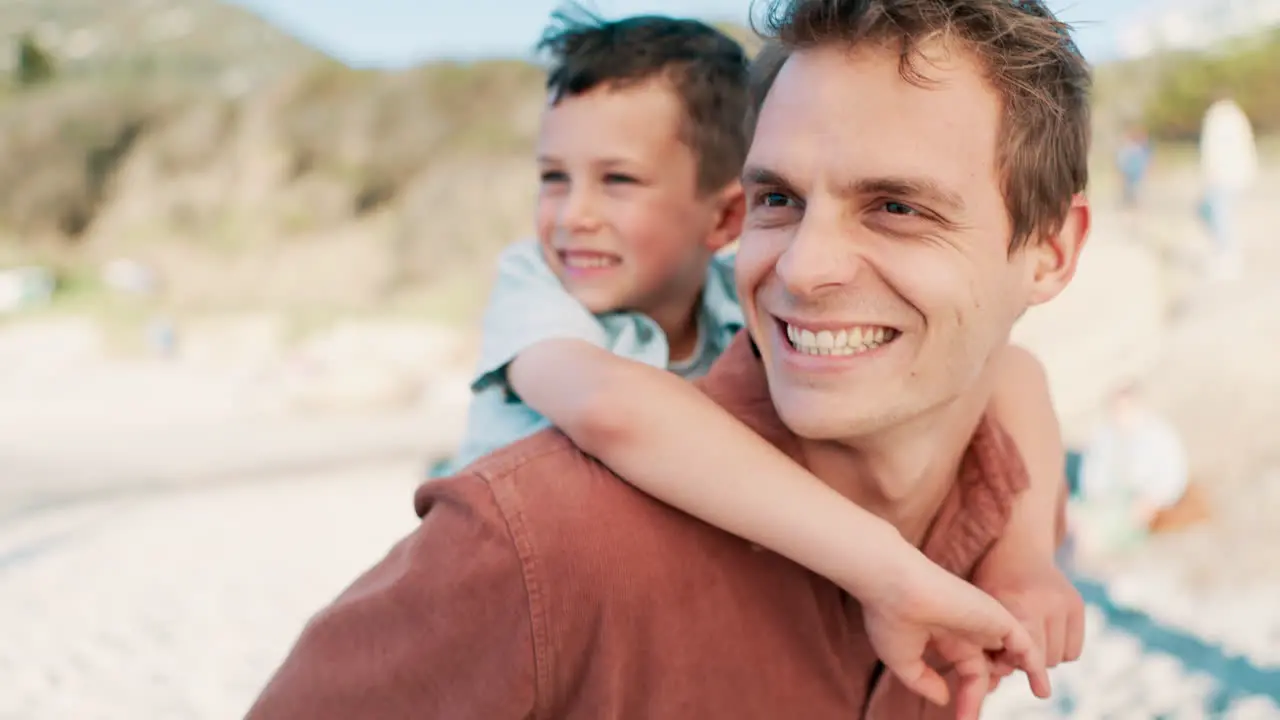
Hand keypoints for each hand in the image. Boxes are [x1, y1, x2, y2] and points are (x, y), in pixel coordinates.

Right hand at [860, 546, 1052, 719]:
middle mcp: (965, 628)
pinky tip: (1042, 688)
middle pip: (986, 667)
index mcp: (944, 635)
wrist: (894, 586)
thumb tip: (945, 699)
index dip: (967, 699)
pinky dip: (1035, 664)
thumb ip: (924, 682)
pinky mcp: (996, 617)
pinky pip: (1025, 645)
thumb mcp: (903, 660)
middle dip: (982, 695)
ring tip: (1035, 696)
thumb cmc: (890, 618)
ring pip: (1009, 653)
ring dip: (1018, 674)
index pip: (966, 672)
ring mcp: (982, 622)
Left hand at [972, 547, 1084, 689]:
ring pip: (1060, 658)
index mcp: (1017, 601)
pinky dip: (1060, 650)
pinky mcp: (1078, 604)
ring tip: (1028, 638)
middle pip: (1044, 658)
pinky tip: (1044, 634)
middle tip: (1012, 648)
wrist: (1015, 546)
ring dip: (1044, 655)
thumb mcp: (982, 611)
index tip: (1034, 687)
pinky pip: (1073, 651)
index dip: (1024, 667)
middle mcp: (1046, 601)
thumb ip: (988, 648)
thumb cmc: (990, 584)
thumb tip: (995, 688)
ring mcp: (1065, 602)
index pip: (1028, 650)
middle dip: (1027, 660)